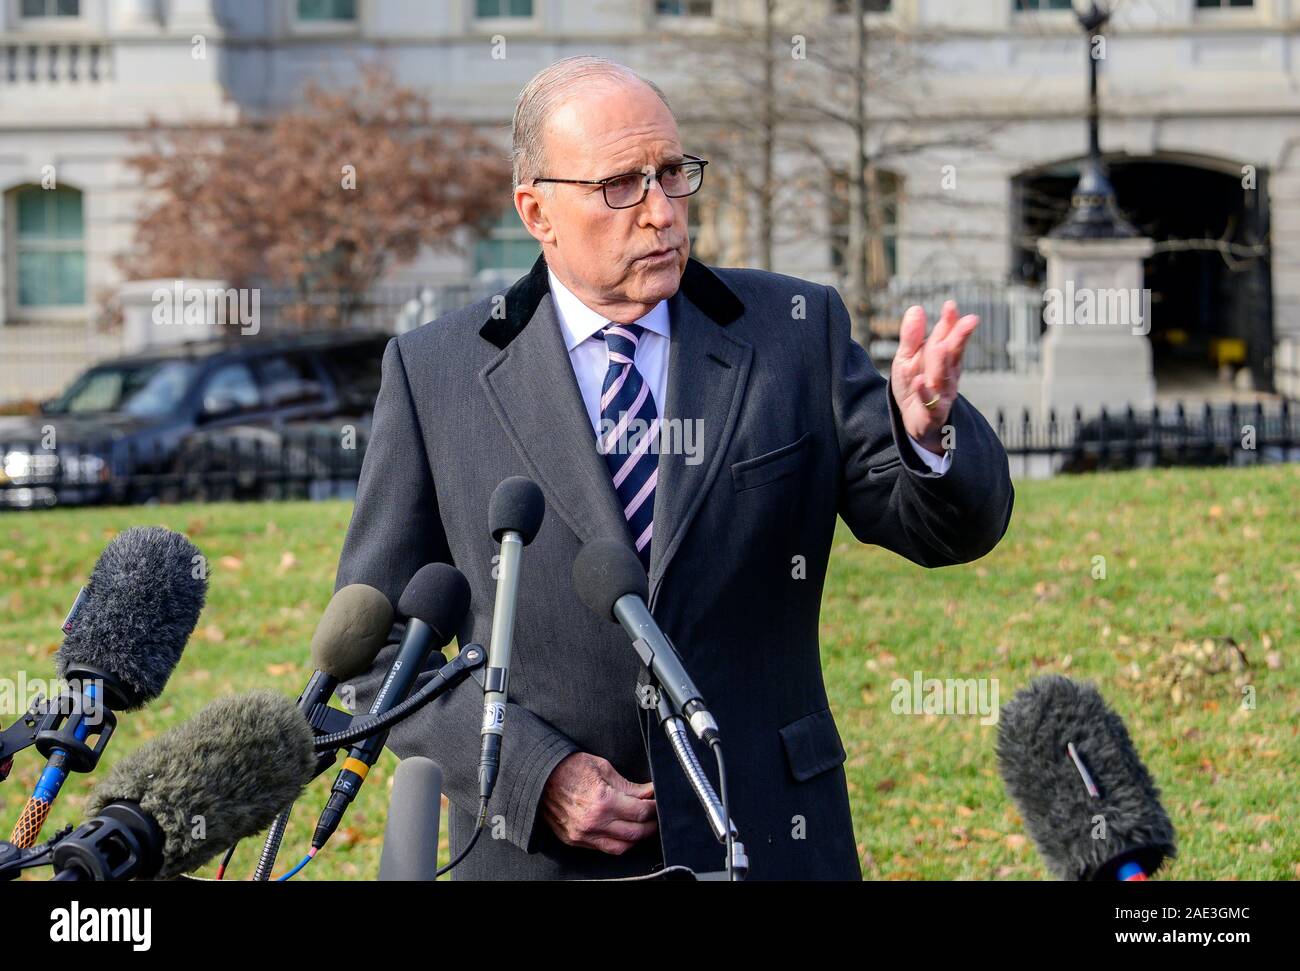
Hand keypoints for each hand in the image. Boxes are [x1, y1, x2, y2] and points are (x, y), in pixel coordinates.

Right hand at [540, 752, 656, 854]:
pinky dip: (617, 842)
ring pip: (621, 847)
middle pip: (635, 833)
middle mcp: (594, 822)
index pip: (640, 812)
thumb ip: (629, 786)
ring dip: (636, 838)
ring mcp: (583, 834)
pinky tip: (622, 831)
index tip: (657, 802)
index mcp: (603, 801)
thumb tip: (649, 793)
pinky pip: (603, 848)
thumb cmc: (569, 768)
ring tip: (641, 825)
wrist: (539, 777)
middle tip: (654, 815)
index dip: (654, 808)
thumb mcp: (603, 768)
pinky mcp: (575, 840)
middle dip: (650, 825)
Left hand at [890, 300, 978, 453]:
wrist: (914, 420)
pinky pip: (929, 402)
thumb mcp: (907, 358)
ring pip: (942, 376)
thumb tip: (916, 308)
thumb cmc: (913, 385)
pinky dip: (924, 392)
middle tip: (969, 321)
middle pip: (952, 354)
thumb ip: (912, 337)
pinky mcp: (933, 412)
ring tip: (941, 346)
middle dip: (959, 338)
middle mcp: (946, 373)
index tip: (950, 306)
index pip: (947, 337)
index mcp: (941, 357)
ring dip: (942, 362)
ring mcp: (942, 393)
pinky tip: (921, 381)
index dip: (950, 322)